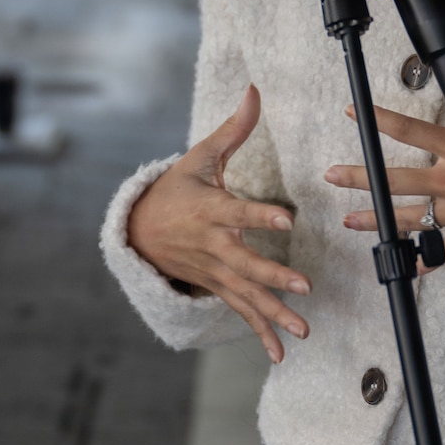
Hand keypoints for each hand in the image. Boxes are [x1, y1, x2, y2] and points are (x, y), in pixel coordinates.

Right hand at [129, 85, 306, 362]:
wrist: (141, 232)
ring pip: (246, 295)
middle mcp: (212, 245)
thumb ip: (233, 129)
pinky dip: (260, 334)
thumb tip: (255, 91)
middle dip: (273, 276)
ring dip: (274, 314)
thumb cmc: (176, 189)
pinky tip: (281, 353)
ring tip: (303, 329)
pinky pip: (240, 312)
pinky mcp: (217, 286)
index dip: (260, 214)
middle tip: (304, 287)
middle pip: (244, 263)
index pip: (238, 211)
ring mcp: (214, 271)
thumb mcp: (199, 158)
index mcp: (209, 210)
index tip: (286, 219)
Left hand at [325, 27, 444, 260]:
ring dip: (377, 220)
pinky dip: (422, 261)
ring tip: (350, 222)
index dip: (377, 120)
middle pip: (394, 180)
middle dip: (359, 177)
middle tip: (330, 176)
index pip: (409, 131)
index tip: (353, 113)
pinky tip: (403, 265)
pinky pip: (442, 254)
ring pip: (409, 219)